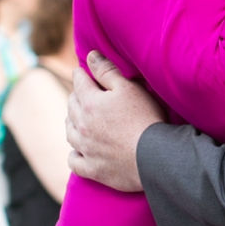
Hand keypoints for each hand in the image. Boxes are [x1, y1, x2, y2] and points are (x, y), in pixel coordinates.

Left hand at [66, 53, 166, 190]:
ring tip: (78, 119)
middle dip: (75, 97)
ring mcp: (86, 149)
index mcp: (90, 103)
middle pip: (71, 106)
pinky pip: (74, 161)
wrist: (154, 157)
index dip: (81, 74)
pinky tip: (79, 151)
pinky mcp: (93, 169)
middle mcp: (82, 126)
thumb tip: (90, 56)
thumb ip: (107, 71)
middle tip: (82, 94)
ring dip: (71, 123)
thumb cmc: (145, 119)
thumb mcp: (129, 88)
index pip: (79, 82)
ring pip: (69, 132)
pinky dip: (74, 154)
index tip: (82, 72)